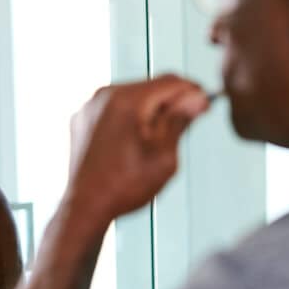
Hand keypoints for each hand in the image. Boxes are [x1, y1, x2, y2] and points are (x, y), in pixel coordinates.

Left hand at [67, 75, 209, 222]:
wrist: (85, 207)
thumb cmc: (123, 187)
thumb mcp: (164, 155)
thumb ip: (180, 121)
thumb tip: (196, 99)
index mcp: (126, 100)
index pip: (170, 81)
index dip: (193, 91)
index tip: (205, 103)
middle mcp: (104, 96)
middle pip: (150, 86)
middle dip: (171, 101)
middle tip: (187, 124)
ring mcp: (89, 105)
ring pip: (131, 95)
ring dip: (149, 109)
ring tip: (157, 140)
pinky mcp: (82, 117)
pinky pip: (112, 107)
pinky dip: (128, 116)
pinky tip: (134, 141)